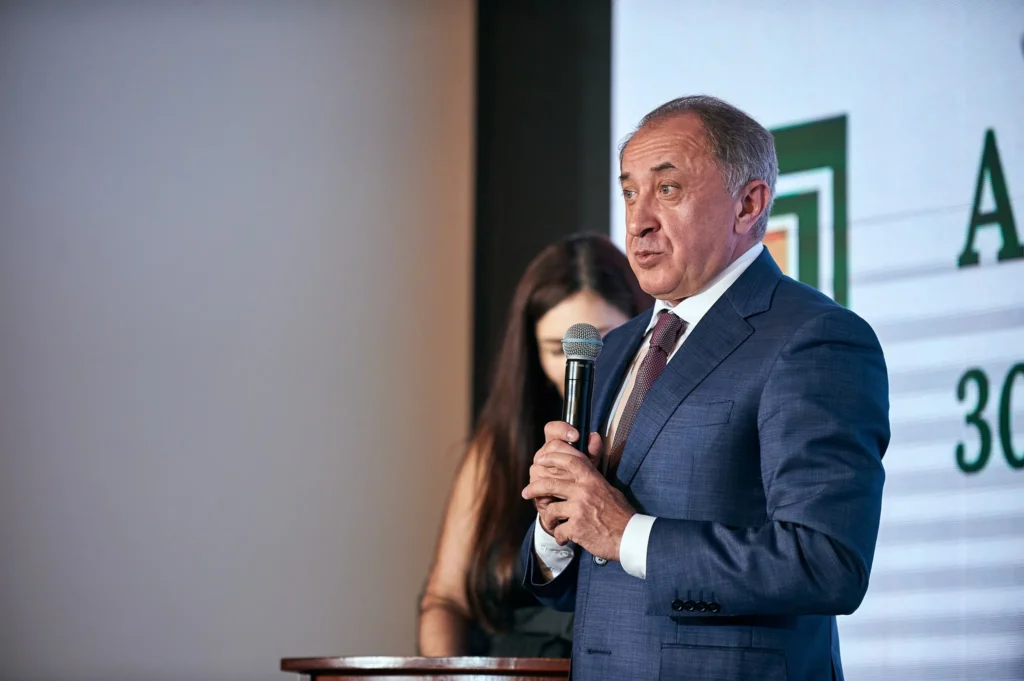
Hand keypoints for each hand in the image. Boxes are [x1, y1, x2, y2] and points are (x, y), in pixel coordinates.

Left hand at [523, 421, 634, 561]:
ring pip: (551, 509)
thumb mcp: (610, 490)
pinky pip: (559, 531)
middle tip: (525, 493)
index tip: (541, 459)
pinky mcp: (577, 528)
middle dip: (534, 488)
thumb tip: (586, 469)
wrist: (630, 537)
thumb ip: (594, 479)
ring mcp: (579, 509)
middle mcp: (584, 491)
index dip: (552, 457)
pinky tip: (565, 539)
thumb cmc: (621, 514)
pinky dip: (560, 537)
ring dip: (549, 519)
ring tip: (552, 524)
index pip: (570, 460)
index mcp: (592, 480)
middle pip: (550, 483)